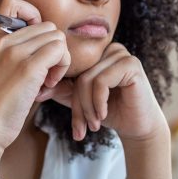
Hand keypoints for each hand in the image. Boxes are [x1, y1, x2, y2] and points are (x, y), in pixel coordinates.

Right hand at [0, 0, 70, 154]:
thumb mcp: (3, 70)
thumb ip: (20, 53)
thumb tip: (52, 45)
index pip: (13, 2)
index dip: (33, 16)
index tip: (36, 44)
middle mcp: (3, 40)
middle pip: (47, 26)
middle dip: (53, 49)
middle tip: (45, 73)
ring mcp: (15, 52)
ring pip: (57, 37)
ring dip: (60, 60)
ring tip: (46, 81)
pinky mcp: (28, 67)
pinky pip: (60, 51)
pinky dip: (61, 68)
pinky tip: (48, 85)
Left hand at [37, 43, 167, 143]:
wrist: (139, 126)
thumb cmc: (112, 112)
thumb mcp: (82, 102)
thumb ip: (62, 92)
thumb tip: (38, 90)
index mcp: (97, 53)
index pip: (71, 70)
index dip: (66, 95)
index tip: (71, 121)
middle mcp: (109, 49)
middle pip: (79, 75)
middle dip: (78, 106)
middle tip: (80, 129)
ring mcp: (121, 54)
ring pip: (87, 79)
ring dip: (88, 108)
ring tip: (93, 125)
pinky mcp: (131, 64)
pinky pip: (101, 82)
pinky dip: (99, 103)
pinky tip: (103, 116)